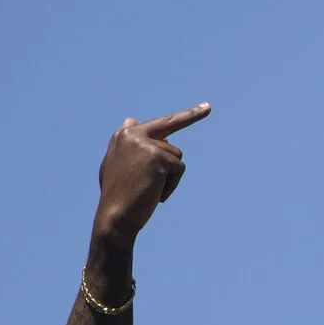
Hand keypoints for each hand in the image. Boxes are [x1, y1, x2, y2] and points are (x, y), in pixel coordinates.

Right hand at [92, 105, 209, 246]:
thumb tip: (130, 119)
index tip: (205, 107)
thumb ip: (127, 145)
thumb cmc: (118, 196)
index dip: (183, 116)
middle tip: (209, 107)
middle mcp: (131, 133)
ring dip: (169, 177)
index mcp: (123, 135)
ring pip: (176, 157)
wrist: (115, 217)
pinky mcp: (156, 156)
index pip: (158, 124)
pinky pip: (178, 169)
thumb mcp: (118, 165)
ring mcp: (144, 143)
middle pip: (171, 128)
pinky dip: (171, 184)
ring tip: (149, 189)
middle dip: (192, 115)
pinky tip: (155, 193)